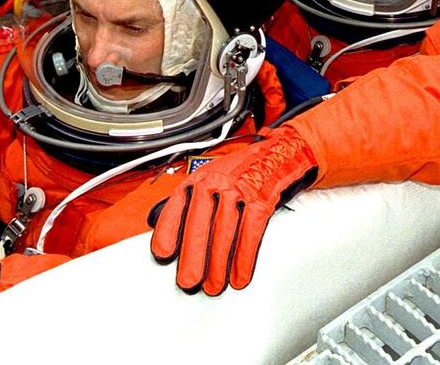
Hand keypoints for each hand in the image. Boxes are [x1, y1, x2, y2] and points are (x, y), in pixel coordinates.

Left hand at [149, 126, 317, 295]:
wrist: (277, 154)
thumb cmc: (242, 170)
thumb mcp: (211, 176)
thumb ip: (191, 201)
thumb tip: (168, 229)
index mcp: (200, 178)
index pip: (177, 204)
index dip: (168, 230)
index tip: (162, 254)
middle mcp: (217, 182)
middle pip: (200, 222)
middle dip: (193, 256)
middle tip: (188, 280)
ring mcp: (240, 190)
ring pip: (225, 231)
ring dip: (219, 263)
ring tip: (214, 285)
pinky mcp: (262, 200)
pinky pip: (251, 232)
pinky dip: (244, 257)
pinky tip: (239, 274)